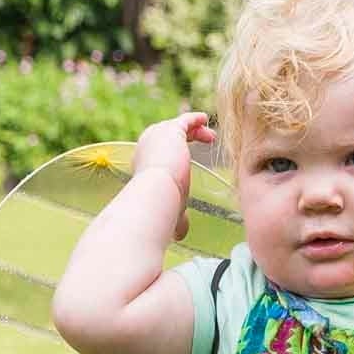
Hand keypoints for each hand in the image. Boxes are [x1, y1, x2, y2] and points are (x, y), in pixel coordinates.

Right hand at [131, 111, 216, 237]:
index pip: (160, 152)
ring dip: (194, 130)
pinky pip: (185, 121)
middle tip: (204, 140)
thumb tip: (181, 234)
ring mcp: (158, 135)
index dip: (176, 152)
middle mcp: (147, 146)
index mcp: (143, 163)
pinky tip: (206, 120)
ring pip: (177, 127)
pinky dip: (195, 119)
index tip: (189, 156)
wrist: (156, 193)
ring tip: (210, 136)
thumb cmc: (161, 205)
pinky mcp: (171, 130)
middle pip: (168, 135)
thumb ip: (177, 217)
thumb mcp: (171, 209)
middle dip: (186, 137)